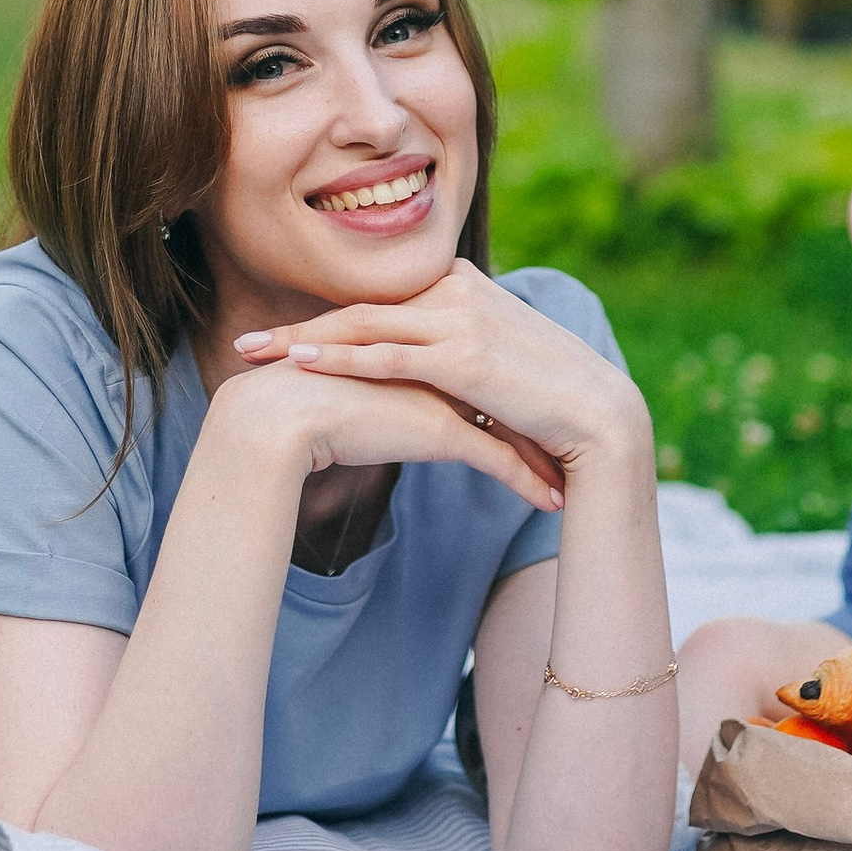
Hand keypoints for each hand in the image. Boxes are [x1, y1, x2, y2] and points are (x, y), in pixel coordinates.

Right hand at [211, 348, 562, 516]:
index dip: (509, 391)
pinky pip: (501, 461)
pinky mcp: (443, 430)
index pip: (480, 368)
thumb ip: (384, 391)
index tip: (536, 411)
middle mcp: (441, 362)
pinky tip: (552, 505)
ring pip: (515, 427)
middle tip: (569, 439)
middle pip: (508, 391)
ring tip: (570, 481)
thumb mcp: (355, 392)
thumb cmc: (304, 405)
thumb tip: (396, 404)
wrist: (281, 415)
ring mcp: (446, 394)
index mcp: (423, 344)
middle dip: (542, 419)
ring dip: (545, 457)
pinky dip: (530, 484)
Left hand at [233, 260, 649, 476]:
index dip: (325, 319)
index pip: (379, 299)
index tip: (281, 338)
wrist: (599, 413)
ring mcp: (458, 320)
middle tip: (246, 346)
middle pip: (359, 307)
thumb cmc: (548, 395)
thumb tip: (420, 371)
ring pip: (362, 326)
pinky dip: (340, 359)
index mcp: (462, 283)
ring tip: (253, 356)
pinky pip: (388, 356)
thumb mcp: (496, 357)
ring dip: (301, 341)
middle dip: (297, 326)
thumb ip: (454, 348)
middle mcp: (456, 291)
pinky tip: (302, 365)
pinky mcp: (462, 357)